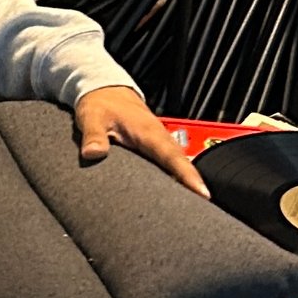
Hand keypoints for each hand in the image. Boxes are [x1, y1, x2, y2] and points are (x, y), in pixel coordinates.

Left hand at [73, 84, 210, 198]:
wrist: (104, 90)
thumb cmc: (101, 102)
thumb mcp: (92, 117)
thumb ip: (93, 135)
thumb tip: (93, 153)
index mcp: (148, 131)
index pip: (172, 156)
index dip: (187, 175)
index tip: (202, 192)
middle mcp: (158, 138)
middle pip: (181, 164)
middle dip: (194, 184)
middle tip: (205, 208)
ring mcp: (157, 142)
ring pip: (177, 164)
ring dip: (187, 182)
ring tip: (196, 207)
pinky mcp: (152, 147)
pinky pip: (168, 164)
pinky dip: (175, 177)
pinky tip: (177, 194)